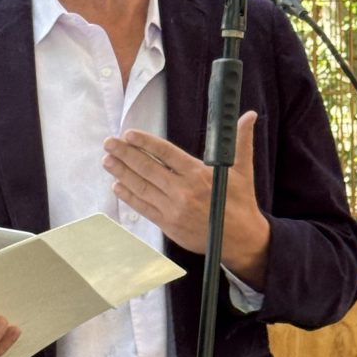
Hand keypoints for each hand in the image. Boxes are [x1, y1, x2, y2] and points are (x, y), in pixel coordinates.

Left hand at [102, 110, 269, 288]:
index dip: (145, 143)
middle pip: (148, 169)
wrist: (241, 240)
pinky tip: (117, 186)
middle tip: (109, 143)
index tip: (129, 134)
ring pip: (142, 187)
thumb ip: (240, 140)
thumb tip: (249, 116)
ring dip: (122, 173)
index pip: (166, 153)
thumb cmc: (240, 203)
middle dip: (125, 154)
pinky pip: (144, 208)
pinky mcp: (169, 225)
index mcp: (199, 174)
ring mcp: (174, 209)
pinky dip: (129, 197)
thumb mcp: (242, 170)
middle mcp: (183, 191)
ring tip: (107, 160)